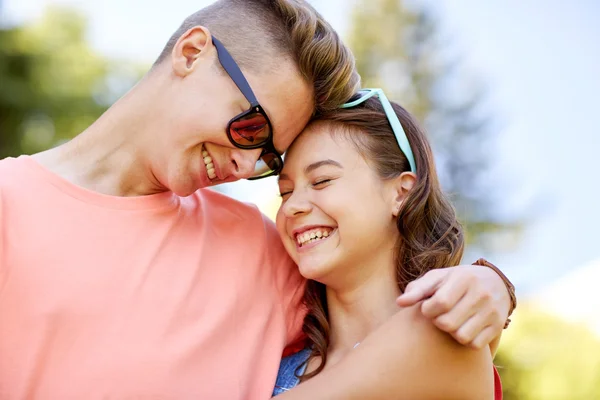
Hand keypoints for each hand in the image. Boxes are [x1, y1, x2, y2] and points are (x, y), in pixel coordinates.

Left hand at [396, 265, 510, 348]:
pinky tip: (463, 328)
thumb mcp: (437, 278)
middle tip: (438, 316)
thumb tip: (399, 303)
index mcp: (464, 278)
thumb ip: (417, 289)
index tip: (428, 307)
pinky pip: (475, 344)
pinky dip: (466, 340)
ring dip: (451, 332)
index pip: (440, 303)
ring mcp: (492, 311)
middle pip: (448, 323)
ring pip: (461, 336)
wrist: (494, 282)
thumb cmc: (456, 281)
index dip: (428, 310)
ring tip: (451, 322)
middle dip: (437, 322)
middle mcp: (481, 294)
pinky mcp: (498, 326)